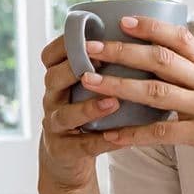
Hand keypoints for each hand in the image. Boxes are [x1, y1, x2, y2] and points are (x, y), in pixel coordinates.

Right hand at [36, 34, 125, 193]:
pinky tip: (120, 137)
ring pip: (65, 113)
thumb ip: (102, 66)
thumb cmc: (87, 114)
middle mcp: (51, 99)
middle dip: (74, 69)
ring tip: (114, 101)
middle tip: (102, 61)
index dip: (64, 44)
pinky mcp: (63, 151)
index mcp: (57, 79)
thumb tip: (143, 33)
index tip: (90, 35)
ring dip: (89, 107)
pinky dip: (101, 141)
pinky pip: (82, 145)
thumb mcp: (87, 89)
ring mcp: (55, 126)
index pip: (50, 55)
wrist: (68, 160)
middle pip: (53, 79)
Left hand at [74, 14, 193, 185]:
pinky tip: (111, 135)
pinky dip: (134, 134)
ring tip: (89, 83)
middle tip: (89, 47)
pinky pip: (163, 133)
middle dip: (120, 51)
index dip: (149, 26)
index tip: (121, 20)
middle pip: (159, 59)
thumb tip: (171, 67)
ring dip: (118, 87)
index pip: (179, 37)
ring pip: (155, 92)